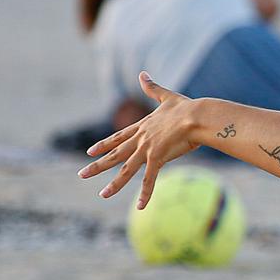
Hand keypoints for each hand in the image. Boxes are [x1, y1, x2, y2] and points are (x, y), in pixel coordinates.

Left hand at [79, 73, 199, 207]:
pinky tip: (141, 206)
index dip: (104, 144)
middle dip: (97, 165)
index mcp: (143, 127)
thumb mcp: (167, 97)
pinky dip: (146, 193)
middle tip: (81, 174)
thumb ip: (153, 88)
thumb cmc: (188, 107)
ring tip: (102, 194)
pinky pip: (150, 179)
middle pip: (115, 154)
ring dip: (115, 183)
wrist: (198, 115)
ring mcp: (147, 149)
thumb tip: (142, 73)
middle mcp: (141, 139)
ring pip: (127, 169)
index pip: (118, 137)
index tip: (90, 150)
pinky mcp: (157, 157)